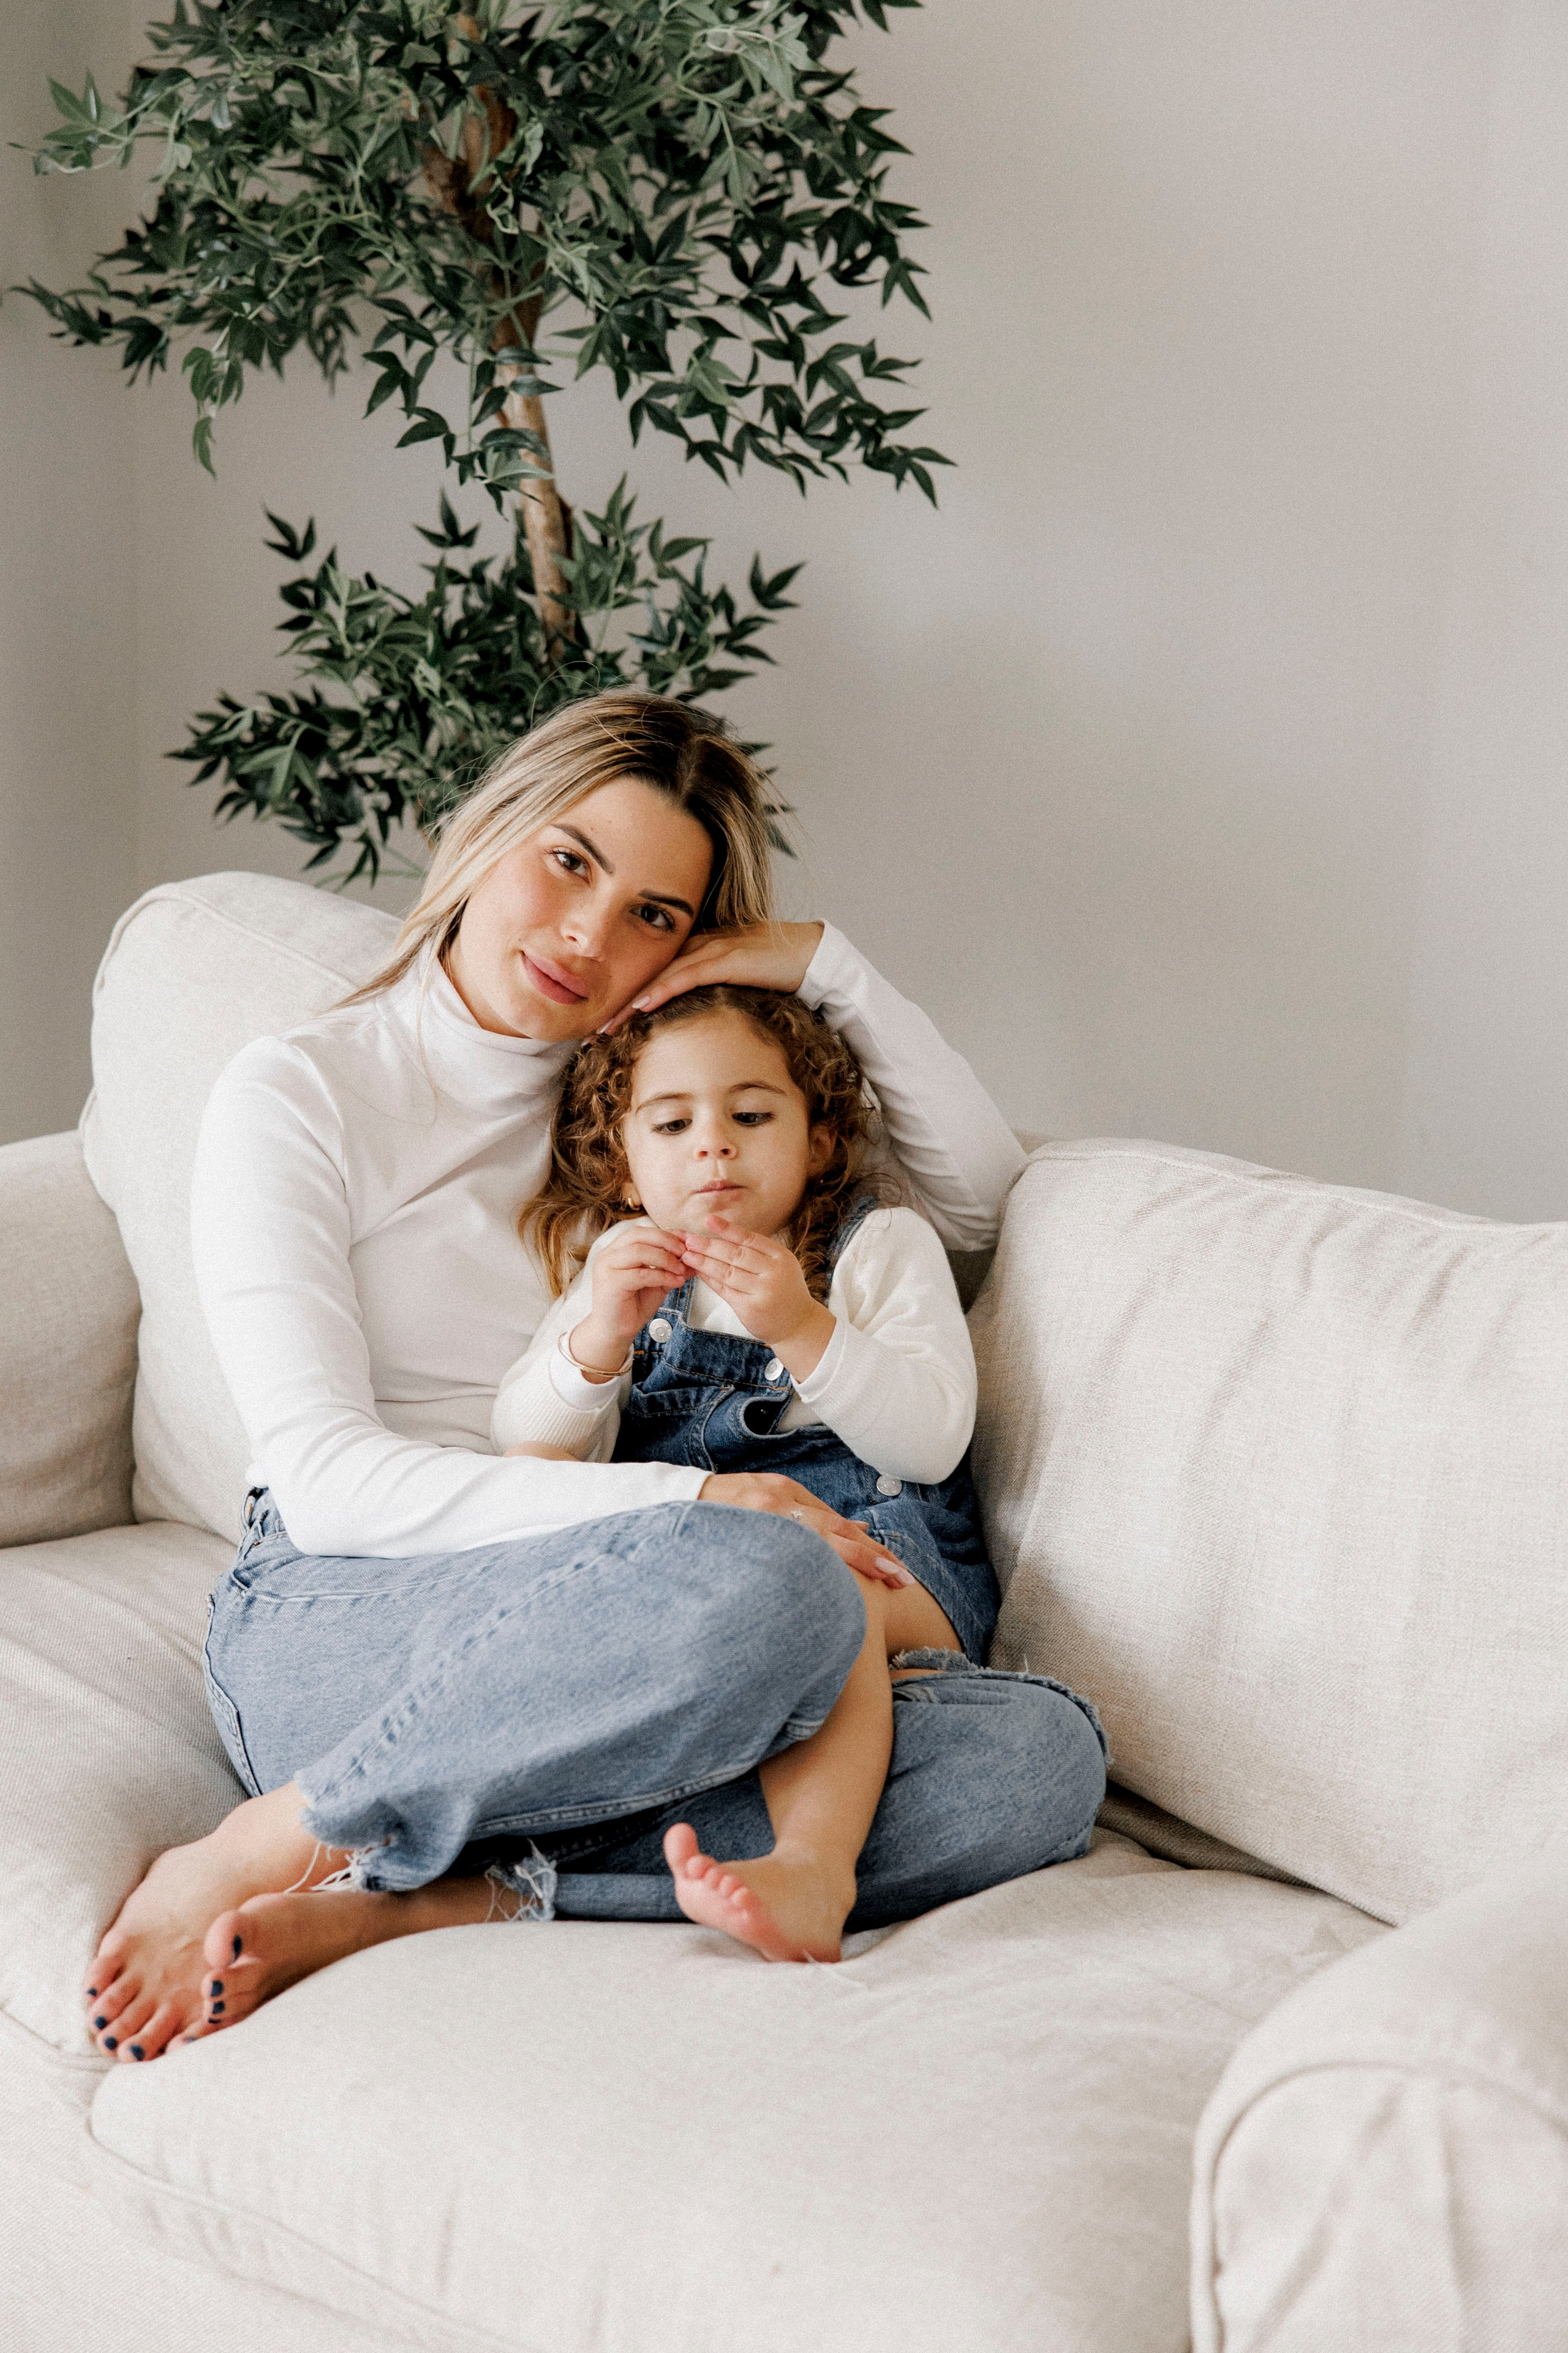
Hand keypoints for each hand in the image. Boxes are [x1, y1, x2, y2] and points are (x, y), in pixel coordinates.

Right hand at [569, 1218, 687, 1376]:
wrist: (616, 1332)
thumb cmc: (635, 1305)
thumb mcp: (658, 1281)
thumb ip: (672, 1267)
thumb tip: (696, 1255)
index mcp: (617, 1249)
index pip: (642, 1231)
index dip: (666, 1234)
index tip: (688, 1241)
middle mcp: (608, 1254)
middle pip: (639, 1235)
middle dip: (666, 1241)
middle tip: (686, 1251)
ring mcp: (606, 1267)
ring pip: (640, 1252)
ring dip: (665, 1259)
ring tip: (682, 1269)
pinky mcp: (610, 1283)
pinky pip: (641, 1274)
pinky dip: (662, 1276)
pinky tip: (676, 1282)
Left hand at [601, 921, 824, 1030]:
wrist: (813, 954)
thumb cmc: (776, 972)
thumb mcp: (734, 986)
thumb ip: (711, 997)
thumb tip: (691, 1025)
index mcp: (695, 952)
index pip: (650, 977)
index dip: (623, 1001)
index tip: (601, 1027)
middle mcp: (697, 946)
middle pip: (646, 976)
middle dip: (617, 1005)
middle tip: (590, 1031)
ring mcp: (711, 949)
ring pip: (659, 977)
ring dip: (630, 1003)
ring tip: (606, 1027)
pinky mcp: (727, 957)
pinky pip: (687, 975)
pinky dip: (662, 990)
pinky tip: (642, 1006)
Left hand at [678, 1212, 832, 1380]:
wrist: (798, 1323)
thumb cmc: (784, 1290)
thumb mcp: (779, 1265)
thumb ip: (756, 1252)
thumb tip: (721, 1236)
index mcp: (781, 1257)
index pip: (750, 1239)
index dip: (727, 1229)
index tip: (708, 1220)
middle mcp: (773, 1272)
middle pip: (735, 1255)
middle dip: (709, 1245)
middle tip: (689, 1239)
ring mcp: (762, 1292)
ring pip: (727, 1272)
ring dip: (704, 1262)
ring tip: (687, 1255)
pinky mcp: (751, 1308)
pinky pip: (725, 1290)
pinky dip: (710, 1280)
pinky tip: (699, 1272)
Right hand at [697, 1470, 912, 1590]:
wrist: (666, 1503)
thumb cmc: (719, 1510)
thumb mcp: (762, 1500)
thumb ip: (801, 1516)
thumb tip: (853, 1531)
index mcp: (782, 1492)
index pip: (834, 1524)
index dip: (866, 1547)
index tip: (894, 1568)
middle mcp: (777, 1501)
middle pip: (835, 1531)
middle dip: (871, 1556)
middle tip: (903, 1579)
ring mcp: (761, 1518)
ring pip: (817, 1542)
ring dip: (855, 1562)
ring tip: (885, 1580)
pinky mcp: (744, 1535)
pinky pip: (786, 1556)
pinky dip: (813, 1571)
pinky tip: (833, 1588)